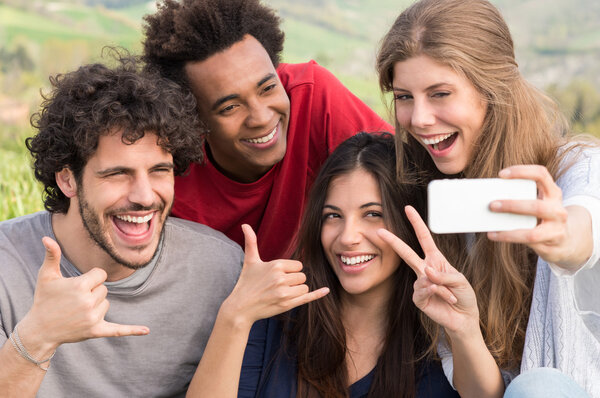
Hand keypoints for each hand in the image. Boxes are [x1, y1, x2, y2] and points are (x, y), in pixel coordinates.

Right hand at [18, 237, 148, 356]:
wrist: (40, 330)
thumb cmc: (44, 300)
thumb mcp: (46, 276)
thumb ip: (52, 255)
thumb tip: (47, 237)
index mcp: (80, 286)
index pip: (101, 274)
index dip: (90, 278)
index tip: (76, 285)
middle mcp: (88, 302)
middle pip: (104, 289)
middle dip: (92, 292)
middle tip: (73, 301)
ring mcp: (93, 317)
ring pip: (107, 303)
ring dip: (96, 305)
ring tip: (77, 311)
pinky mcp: (96, 330)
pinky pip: (118, 330)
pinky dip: (132, 330)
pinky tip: (146, 330)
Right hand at [221, 225, 328, 327]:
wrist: (240, 307)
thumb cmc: (245, 283)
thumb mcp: (250, 261)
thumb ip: (251, 242)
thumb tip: (245, 225)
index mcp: (275, 265)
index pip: (298, 265)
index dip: (291, 270)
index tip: (279, 275)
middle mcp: (281, 278)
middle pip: (302, 276)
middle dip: (294, 280)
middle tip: (279, 285)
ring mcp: (284, 293)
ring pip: (304, 287)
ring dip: (296, 290)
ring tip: (281, 293)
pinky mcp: (287, 305)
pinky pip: (307, 297)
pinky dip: (317, 294)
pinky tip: (326, 290)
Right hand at [377, 206, 478, 336]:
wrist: (464, 318)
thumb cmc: (464, 295)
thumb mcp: (460, 281)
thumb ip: (443, 275)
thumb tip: (426, 272)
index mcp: (436, 260)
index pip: (424, 238)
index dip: (417, 223)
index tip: (408, 209)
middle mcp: (425, 269)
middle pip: (406, 253)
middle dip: (393, 241)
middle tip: (380, 231)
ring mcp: (420, 284)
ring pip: (422, 278)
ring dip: (441, 287)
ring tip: (451, 294)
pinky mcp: (419, 298)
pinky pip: (422, 292)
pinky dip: (436, 294)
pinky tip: (445, 298)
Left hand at [488, 165, 579, 265]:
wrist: (565, 241)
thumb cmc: (542, 217)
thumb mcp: (536, 204)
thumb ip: (520, 199)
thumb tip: (489, 199)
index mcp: (552, 192)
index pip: (540, 174)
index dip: (521, 171)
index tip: (501, 174)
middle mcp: (558, 209)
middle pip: (536, 205)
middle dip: (512, 205)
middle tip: (491, 205)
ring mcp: (557, 228)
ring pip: (533, 231)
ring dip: (509, 230)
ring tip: (491, 228)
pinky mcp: (551, 244)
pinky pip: (528, 242)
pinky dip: (508, 237)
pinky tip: (494, 235)